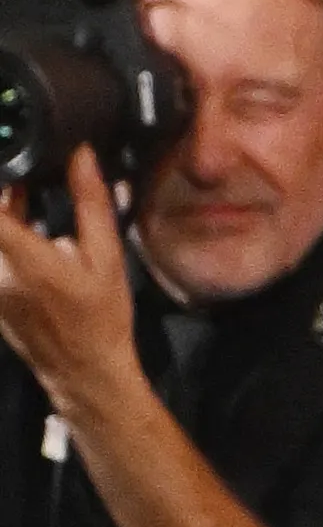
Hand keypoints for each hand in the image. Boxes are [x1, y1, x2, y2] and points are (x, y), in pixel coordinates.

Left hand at [0, 147, 142, 412]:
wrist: (83, 370)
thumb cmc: (102, 314)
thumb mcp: (108, 257)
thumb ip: (91, 204)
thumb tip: (81, 156)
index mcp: (23, 257)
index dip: (2, 181)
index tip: (16, 160)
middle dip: (7, 195)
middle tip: (31, 178)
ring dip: (8, 215)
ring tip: (33, 202)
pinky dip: (8, 238)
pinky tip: (34, 236)